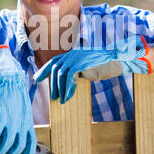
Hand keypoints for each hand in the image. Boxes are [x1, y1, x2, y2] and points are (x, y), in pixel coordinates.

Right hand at [0, 45, 35, 153]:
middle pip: (17, 146)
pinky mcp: (0, 113)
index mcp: (27, 118)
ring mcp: (12, 117)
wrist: (5, 73)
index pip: (31, 141)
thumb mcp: (18, 106)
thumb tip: (10, 134)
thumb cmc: (10, 90)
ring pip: (7, 143)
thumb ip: (16, 120)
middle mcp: (22, 119)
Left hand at [33, 35, 150, 102]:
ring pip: (60, 74)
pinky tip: (68, 97)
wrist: (116, 61)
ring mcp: (76, 58)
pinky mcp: (81, 64)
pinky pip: (69, 77)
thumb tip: (66, 81)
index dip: (44, 70)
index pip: (54, 61)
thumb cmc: (103, 65)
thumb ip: (76, 70)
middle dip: (51, 83)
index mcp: (72, 54)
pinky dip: (67, 89)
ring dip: (59, 88)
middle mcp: (72, 54)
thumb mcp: (86, 67)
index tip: (37, 78)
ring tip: (60, 99)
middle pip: (55, 68)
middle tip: (52, 96)